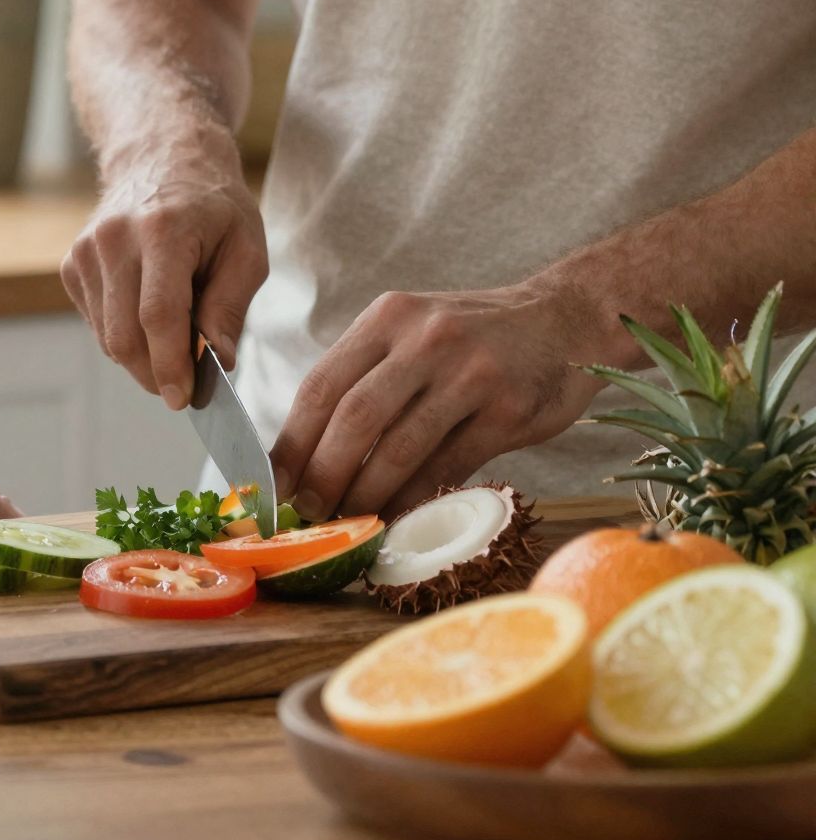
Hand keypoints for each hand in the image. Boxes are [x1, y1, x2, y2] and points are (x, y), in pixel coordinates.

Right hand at [61, 159, 267, 407]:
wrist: (163, 156)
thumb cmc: (213, 205)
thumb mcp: (246, 248)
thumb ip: (230, 306)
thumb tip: (218, 362)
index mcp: (162, 230)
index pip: (158, 315)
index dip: (170, 365)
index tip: (183, 398)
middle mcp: (113, 239)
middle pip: (125, 336)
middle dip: (156, 372)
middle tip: (186, 382)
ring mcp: (86, 251)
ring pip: (107, 337)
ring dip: (142, 356)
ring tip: (176, 336)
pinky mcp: (72, 263)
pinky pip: (97, 323)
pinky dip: (124, 334)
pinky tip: (149, 312)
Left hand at [270, 279, 606, 521]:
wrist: (565, 319)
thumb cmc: (474, 337)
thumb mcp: (414, 331)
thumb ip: (368, 376)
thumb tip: (308, 451)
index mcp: (388, 317)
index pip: (322, 383)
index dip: (293, 439)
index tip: (274, 483)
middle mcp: (424, 338)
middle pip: (354, 416)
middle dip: (323, 474)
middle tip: (310, 514)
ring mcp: (469, 372)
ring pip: (400, 446)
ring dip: (368, 493)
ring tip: (350, 522)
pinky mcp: (508, 408)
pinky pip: (449, 465)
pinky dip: (417, 497)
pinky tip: (400, 517)